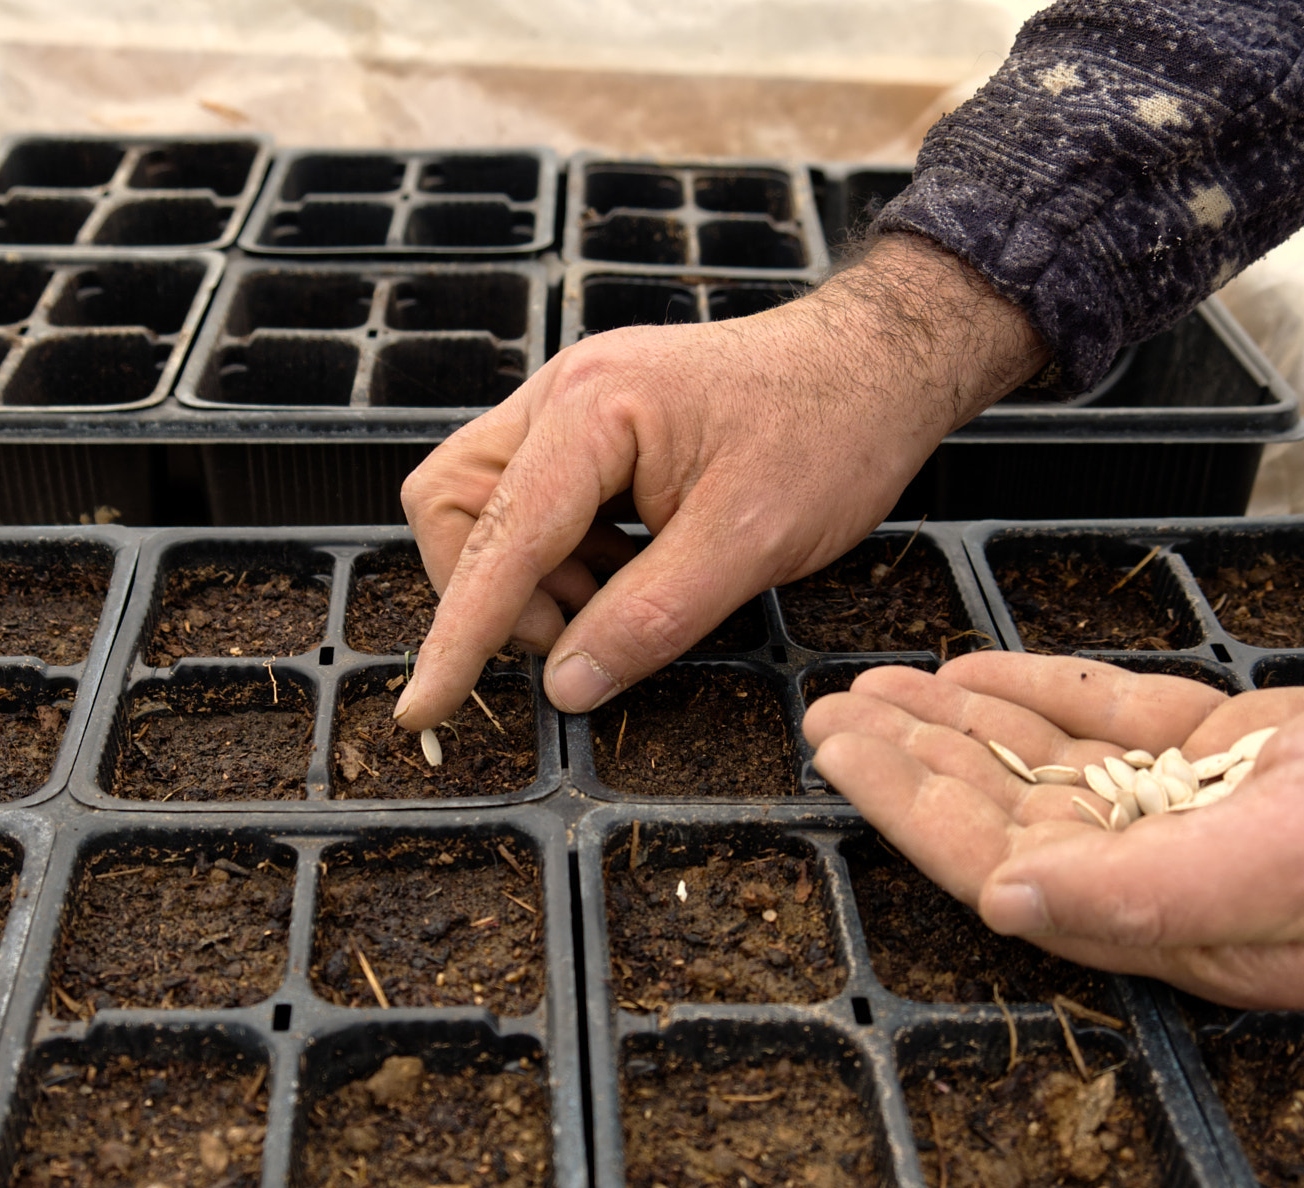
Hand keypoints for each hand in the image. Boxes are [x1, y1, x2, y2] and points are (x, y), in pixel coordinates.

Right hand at [391, 234, 1047, 730]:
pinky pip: (533, 504)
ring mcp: (570, 405)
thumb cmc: (830, 434)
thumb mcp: (748, 547)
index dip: (457, 635)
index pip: (494, 539)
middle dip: (492, 591)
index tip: (423, 708)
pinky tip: (632, 574)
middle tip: (578, 637)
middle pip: (452, 505)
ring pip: (485, 506)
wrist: (880, 363)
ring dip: (534, 579)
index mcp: (590, 412)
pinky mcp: (590, 427)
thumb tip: (564, 687)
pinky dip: (564, 559)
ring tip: (622, 602)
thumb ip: (648, 620)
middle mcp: (561, 395)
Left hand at [804, 648, 1303, 1008]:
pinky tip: (975, 671)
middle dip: (913, 764)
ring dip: (960, 725)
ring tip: (875, 686)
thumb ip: (1153, 893)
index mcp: (1179, 927)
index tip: (841, 756)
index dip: (913, 812)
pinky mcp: (1234, 758)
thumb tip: (1006, 907)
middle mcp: (1174, 879)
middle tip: (828, 711)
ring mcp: (1201, 815)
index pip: (1006, 869)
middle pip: (1007, 816)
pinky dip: (1041, 694)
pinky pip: (1110, 726)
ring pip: (1046, 768)